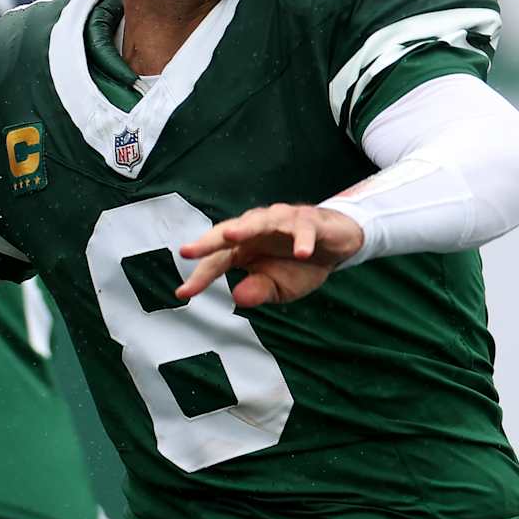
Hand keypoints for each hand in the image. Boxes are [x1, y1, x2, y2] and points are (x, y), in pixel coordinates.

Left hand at [176, 204, 364, 307]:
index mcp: (244, 247)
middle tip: (189, 251)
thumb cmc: (299, 263)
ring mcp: (283, 221)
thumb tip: (237, 297)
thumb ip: (257, 290)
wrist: (335, 245)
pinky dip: (302, 240)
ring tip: (231, 237)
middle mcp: (258, 229)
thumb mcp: (277, 286)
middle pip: (229, 232)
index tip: (182, 293)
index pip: (217, 261)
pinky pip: (304, 230)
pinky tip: (301, 253)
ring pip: (261, 221)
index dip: (200, 276)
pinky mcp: (309, 221)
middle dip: (209, 241)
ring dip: (246, 227)